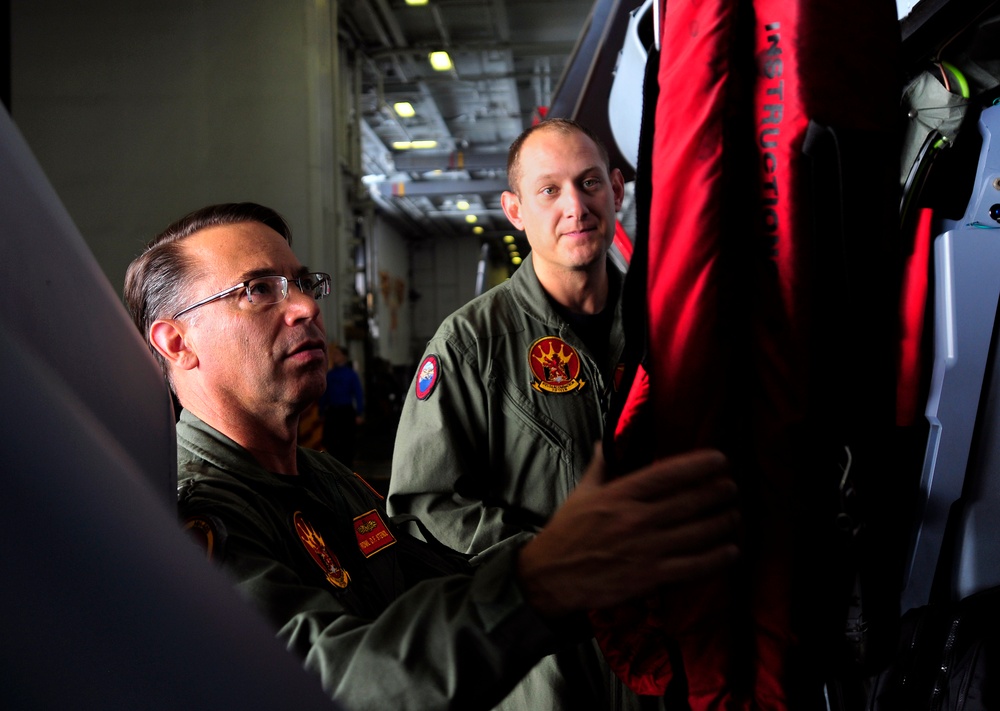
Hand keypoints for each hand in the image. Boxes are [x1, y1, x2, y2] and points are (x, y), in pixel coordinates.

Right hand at [517, 444, 739, 618]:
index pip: (668, 474)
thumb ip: (600, 466)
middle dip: (718, 493)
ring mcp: (645, 549)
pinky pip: (692, 566)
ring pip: (697, 533)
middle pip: (690, 501)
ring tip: (735, 515)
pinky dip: (716, 559)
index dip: (699, 465)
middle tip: (732, 487)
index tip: (720, 460)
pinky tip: (731, 551)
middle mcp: (636, 519)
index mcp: (620, 495)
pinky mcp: (649, 577)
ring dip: (723, 523)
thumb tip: (607, 442)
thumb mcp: (581, 494)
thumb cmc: (566, 534)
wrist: (550, 577)